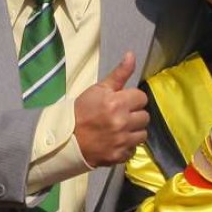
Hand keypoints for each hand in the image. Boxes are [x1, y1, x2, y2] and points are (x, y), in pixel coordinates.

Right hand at [73, 52, 148, 166]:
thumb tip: (132, 55)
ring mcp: (122, 141)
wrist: (66, 138)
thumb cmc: (81, 110)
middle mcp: (122, 122)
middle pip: (145, 116)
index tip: (121, 102)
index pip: (141, 97)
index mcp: (117, 103)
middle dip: (134, 114)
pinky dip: (126, 146)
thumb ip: (119, 74)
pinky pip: (133, 149)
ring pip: (142, 134)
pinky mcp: (120, 156)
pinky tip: (115, 141)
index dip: (131, 98)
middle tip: (119, 115)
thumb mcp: (98, 89)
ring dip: (133, 131)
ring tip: (119, 129)